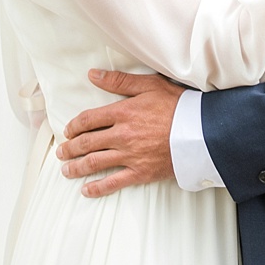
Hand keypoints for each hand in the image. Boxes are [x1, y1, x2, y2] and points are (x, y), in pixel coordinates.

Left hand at [56, 69, 184, 197]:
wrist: (202, 132)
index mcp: (122, 112)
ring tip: (66, 170)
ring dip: (77, 167)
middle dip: (70, 148)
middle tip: (62, 152)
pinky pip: (114, 183)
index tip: (68, 131)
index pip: (88, 119)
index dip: (74, 126)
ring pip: (95, 163)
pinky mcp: (141, 172)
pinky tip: (87, 190)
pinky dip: (97, 188)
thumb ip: (119, 82)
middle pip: (87, 142)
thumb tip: (93, 75)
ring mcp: (130, 155)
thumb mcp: (150, 85)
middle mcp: (122, 135)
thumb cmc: (179, 106)